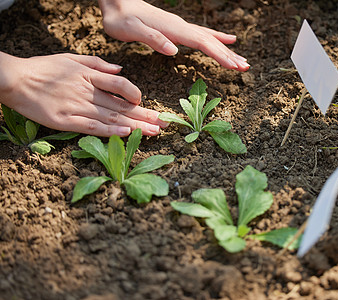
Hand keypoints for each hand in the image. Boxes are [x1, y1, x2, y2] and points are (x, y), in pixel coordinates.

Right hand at [0, 52, 167, 136]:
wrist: (14, 79)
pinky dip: (110, 132)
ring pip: (111, 118)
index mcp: (89, 77)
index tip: (144, 103)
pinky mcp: (66, 121)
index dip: (135, 94)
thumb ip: (97, 64)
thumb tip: (120, 68)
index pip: (121, 85)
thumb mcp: (71, 59)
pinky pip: (92, 127)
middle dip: (144, 115)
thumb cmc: (43, 69)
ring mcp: (77, 107)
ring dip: (134, 126)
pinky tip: (126, 135)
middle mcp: (87, 92)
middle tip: (163, 124)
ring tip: (152, 132)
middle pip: (121, 105)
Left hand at [98, 0, 249, 70]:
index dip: (220, 55)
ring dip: (226, 50)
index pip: (203, 43)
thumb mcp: (131, 31)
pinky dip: (217, 38)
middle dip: (229, 55)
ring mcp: (181, 27)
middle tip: (245, 67)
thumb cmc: (121, 19)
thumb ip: (153, 39)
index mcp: (173, 29)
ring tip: (242, 60)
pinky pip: (203, 34)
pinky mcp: (178, 28)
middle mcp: (181, 27)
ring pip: (210, 39)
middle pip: (211, 42)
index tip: (235, 66)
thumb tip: (174, 50)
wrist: (116, 3)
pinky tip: (228, 39)